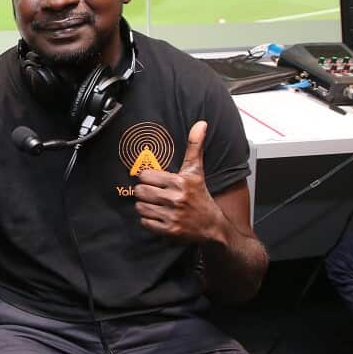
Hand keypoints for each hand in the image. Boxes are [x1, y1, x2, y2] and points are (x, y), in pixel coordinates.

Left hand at [134, 121, 224, 243]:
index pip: (145, 175)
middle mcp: (175, 198)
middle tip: (152, 193)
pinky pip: (145, 222)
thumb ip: (195, 146)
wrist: (213, 226)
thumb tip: (200, 123)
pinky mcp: (169, 230)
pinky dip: (148, 220)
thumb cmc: (201, 196)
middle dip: (144, 192)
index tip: (154, 181)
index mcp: (180, 181)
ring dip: (144, 206)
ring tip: (155, 204)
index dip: (147, 178)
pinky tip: (158, 216)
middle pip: (140, 191)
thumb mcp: (196, 170)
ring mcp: (172, 215)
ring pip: (140, 207)